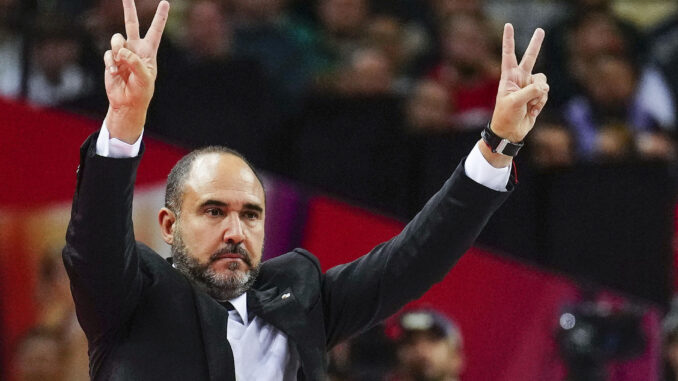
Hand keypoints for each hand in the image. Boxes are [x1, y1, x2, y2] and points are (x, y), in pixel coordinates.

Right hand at [103, 0, 169, 143]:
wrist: (127, 102)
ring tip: (120, 64)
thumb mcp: (145, 77)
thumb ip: (135, 62)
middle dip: (128, 9)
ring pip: (116, 39)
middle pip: (131, 24)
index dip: (160, 17)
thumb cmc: (141, 91)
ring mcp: (122, 53)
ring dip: (118, 49)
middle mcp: (135, 48)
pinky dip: (110, 62)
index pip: (155, 30)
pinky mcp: (111, 59)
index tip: (165, 3)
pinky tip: (114, 73)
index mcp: (149, 51)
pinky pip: (108, 53)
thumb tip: (121, 50)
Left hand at [480, 24, 548, 167]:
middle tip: (540, 30)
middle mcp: (519, 79)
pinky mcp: (537, 96)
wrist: (510, 132)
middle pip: (530, 58)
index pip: (509, 55)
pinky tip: (532, 109)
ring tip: (529, 104)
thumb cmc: (506, 116)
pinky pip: (545, 93)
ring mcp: (529, 87)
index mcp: (508, 77)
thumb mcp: (515, 102)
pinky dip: (541, 101)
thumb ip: (530, 91)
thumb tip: (544, 86)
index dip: (509, 40)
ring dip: (539, 93)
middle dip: (536, 44)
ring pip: (543, 81)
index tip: (508, 26)